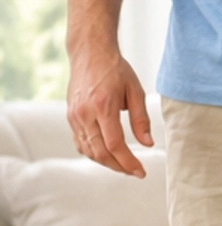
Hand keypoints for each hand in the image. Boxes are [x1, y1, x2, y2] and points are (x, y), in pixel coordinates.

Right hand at [67, 46, 152, 177]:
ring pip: (89, 151)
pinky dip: (94, 153)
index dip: (128, 162)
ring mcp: (74, 116)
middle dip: (119, 167)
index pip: (115, 144)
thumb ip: (141, 119)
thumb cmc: (115, 70)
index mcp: (103, 106)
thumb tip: (147, 144)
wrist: (89, 53)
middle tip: (135, 172)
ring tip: (124, 165)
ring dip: (107, 163)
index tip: (141, 172)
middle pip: (100, 152)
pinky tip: (107, 155)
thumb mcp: (135, 91)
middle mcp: (85, 113)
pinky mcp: (70, 117)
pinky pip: (81, 143)